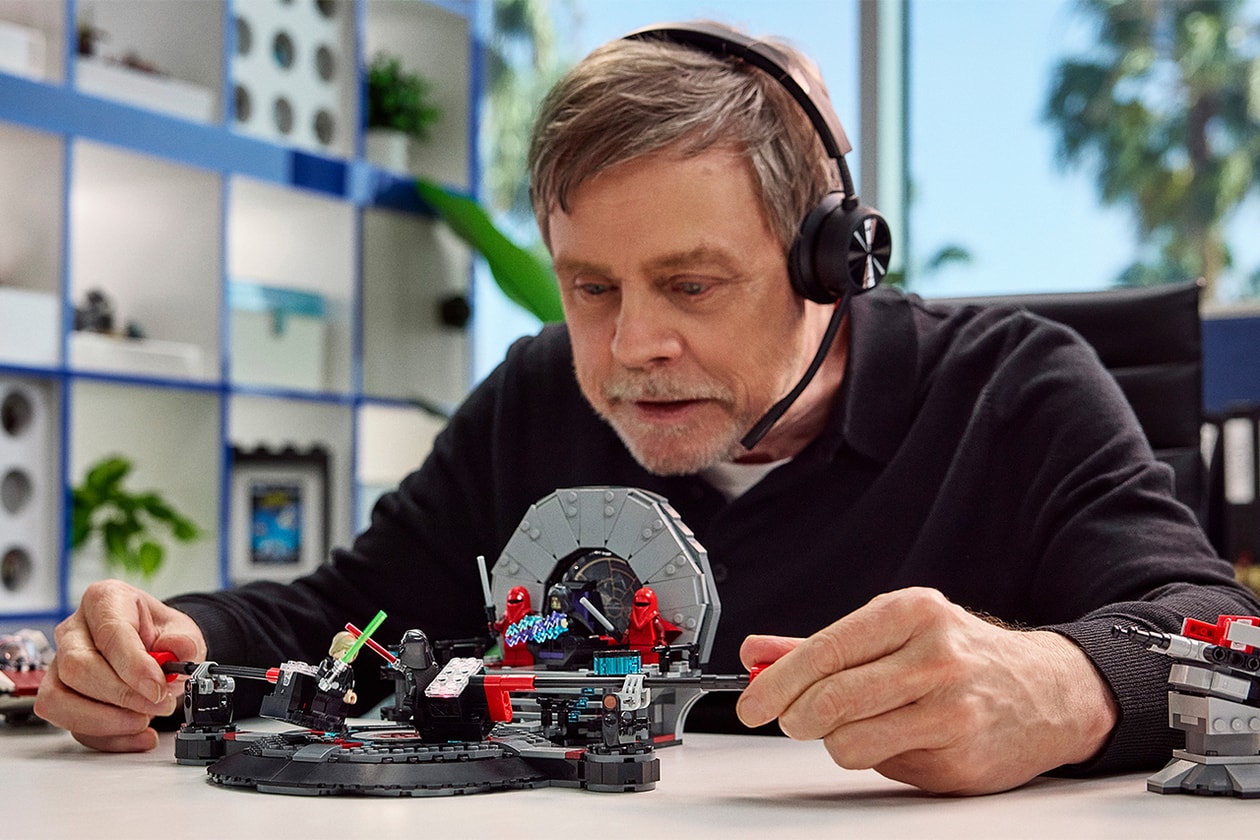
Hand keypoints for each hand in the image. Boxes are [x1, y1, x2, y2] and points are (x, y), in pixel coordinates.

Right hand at [34, 580, 206, 752]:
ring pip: (59, 700)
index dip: (133, 666)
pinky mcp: (58, 696)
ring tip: (145, 719)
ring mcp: (59, 664)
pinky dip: (108, 737)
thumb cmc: (162, 636)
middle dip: (122, 696)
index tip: (157, 688)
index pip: (109, 633)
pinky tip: (139, 734)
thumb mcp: (183, 631)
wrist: (157, 651)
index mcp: (104, 600)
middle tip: (159, 704)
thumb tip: (179, 650)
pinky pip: (70, 725)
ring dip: (106, 720)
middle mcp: (74, 630)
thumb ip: (184, 640)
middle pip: (78, 668)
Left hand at [734, 587, 1117, 793]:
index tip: (751, 703)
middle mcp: (934, 656)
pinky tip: (901, 738)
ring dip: (836, 741)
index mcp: (912, 613)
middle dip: (794, 717)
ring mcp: (951, 709)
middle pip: (830, 699)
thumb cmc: (962, 656)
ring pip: (850, 742)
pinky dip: (877, 757)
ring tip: (855, 726)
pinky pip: (884, 767)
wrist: (1051, 692)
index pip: (824, 651)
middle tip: (790, 720)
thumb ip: (820, 645)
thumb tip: (756, 655)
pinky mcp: (960, 757)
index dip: (776, 683)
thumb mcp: (894, 632)